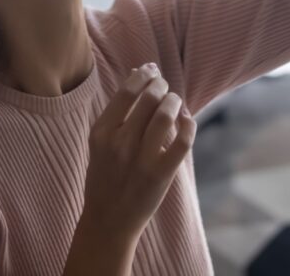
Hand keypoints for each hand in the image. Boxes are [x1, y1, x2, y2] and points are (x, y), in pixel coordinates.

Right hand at [81, 63, 196, 240]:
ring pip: (165, 116)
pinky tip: (187, 119)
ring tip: (175, 100)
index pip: (126, 91)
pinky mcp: (160, 174)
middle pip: (149, 99)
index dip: (143, 75)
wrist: (108, 220)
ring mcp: (141, 159)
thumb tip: (137, 76)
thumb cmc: (104, 177)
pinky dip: (189, 125)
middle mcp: (120, 143)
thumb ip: (117, 113)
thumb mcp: (100, 143)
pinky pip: (182, 142)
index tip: (151, 69)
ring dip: (174, 101)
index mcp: (101, 132)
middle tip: (165, 86)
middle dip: (161, 85)